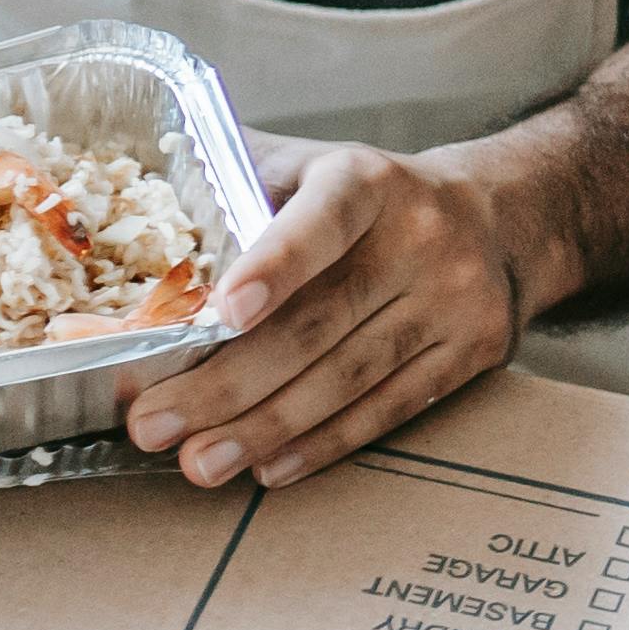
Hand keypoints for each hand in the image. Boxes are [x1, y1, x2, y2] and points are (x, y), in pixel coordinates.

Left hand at [125, 133, 548, 489]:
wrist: (498, 217)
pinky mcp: (473, 351)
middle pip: (320, 323)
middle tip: (154, 424)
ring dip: (266, 428)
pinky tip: (270, 466)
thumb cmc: (371, 199)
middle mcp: (421, 238)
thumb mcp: (312, 163)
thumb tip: (130, 205)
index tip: (221, 314)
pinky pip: (390, 409)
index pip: (322, 222)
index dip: (274, 266)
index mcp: (369, 182)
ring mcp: (454, 300)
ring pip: (350, 377)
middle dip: (228, 383)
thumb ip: (236, 179)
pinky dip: (324, 443)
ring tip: (199, 463)